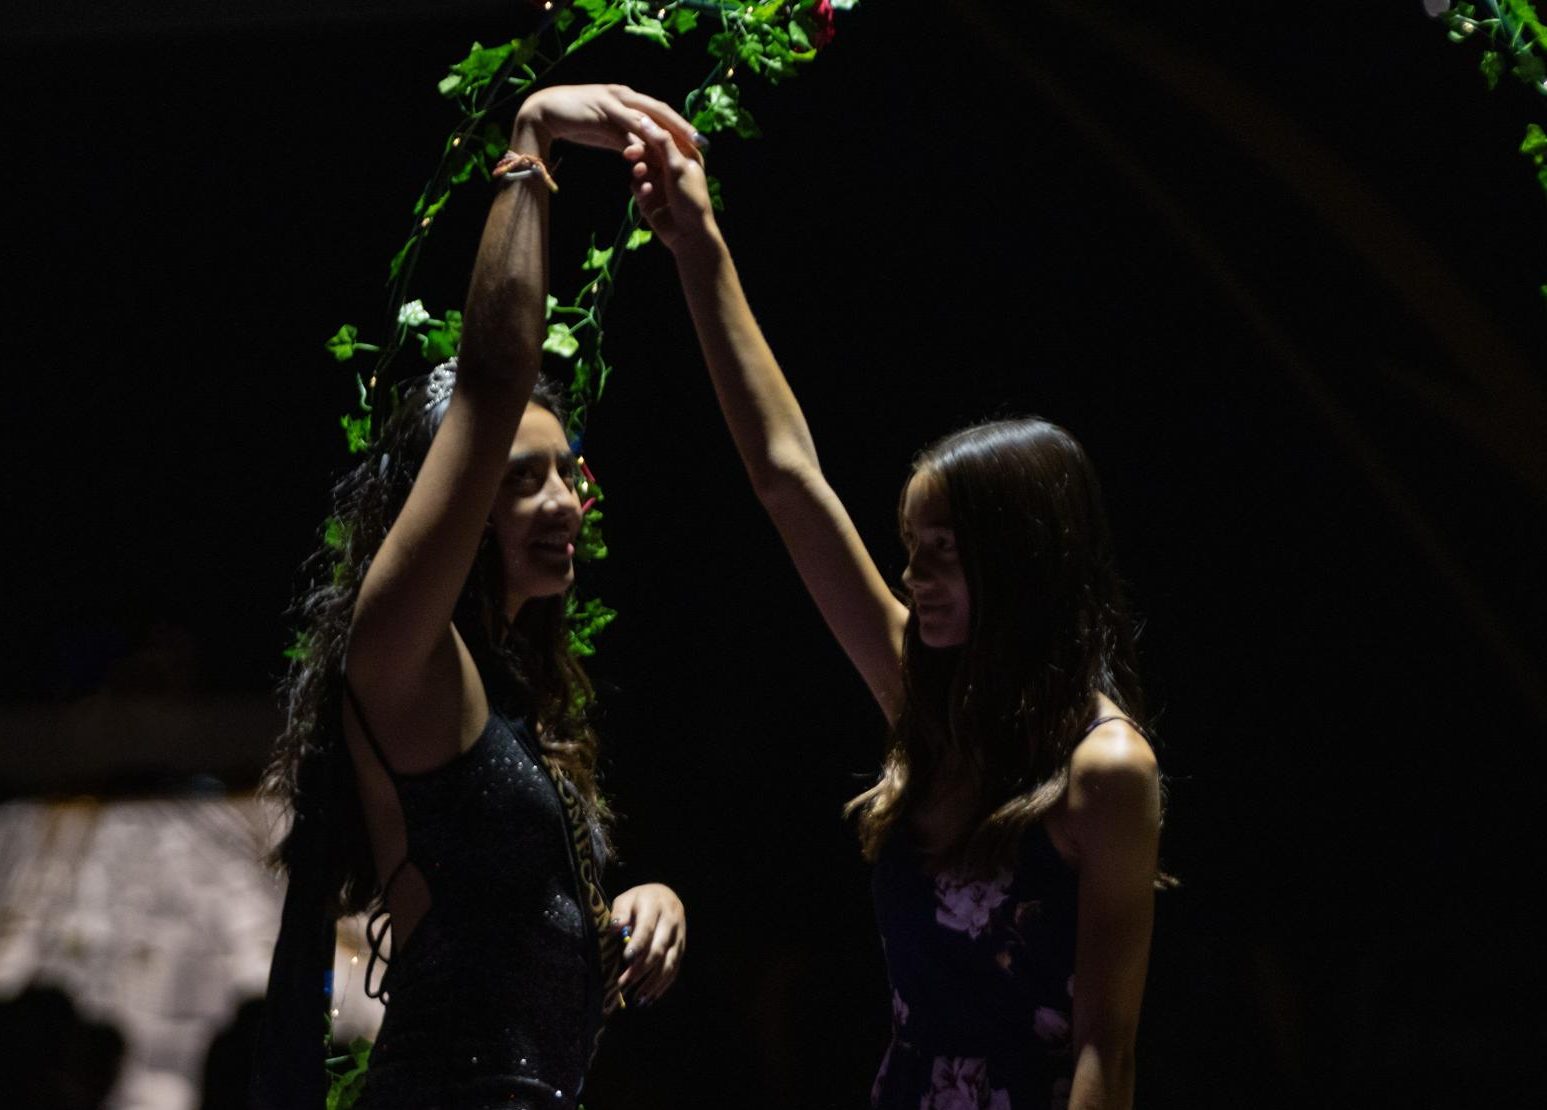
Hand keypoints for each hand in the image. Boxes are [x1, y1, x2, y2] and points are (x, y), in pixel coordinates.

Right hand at [515, 84, 698, 156]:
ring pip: (648, 115)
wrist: (544, 113)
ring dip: (669, 130)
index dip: (679, 126)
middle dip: (682, 126)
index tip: (696, 141)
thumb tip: (640, 152)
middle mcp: (624, 96)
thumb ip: (623, 138)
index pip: (659, 112)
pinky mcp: (603, 110)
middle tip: (701, 142)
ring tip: (686, 145)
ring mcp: (614, 101)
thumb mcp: (605, 132)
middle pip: (661, 111)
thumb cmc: (576, 123)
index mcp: (627, 99)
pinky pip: (627, 123)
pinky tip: (657, 146)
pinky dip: (642, 135)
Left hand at [610, 883, 685, 1005]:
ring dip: (653, 982)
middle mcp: (671, 921)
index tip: (626, 959)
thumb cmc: (639, 900)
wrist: (665, 896)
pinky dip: (663, 985)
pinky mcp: (682, 947)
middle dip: (641, 968)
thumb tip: (616, 928)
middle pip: (658, 948)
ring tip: (637, 998)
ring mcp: (679, 936)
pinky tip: (650, 997)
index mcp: (655, 906)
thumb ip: (620, 913)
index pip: (647, 927)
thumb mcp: (626, 899)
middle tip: (624, 984)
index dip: (638, 944)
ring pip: (669, 962)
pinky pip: (675, 969)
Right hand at [624, 114, 717, 252]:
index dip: (649, 131)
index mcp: (685, 154)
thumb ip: (661, 142)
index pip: (664, 134)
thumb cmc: (690, 198)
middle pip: (649, 150)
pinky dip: (640, 188)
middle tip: (629, 154)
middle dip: (639, 153)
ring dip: (639, 171)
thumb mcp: (677, 166)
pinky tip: (646, 195)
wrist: (688, 234)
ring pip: (640, 167)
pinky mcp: (649, 196)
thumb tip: (645, 119)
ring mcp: (660, 181)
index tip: (634, 127)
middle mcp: (671, 165)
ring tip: (640, 176)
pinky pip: (637, 185)